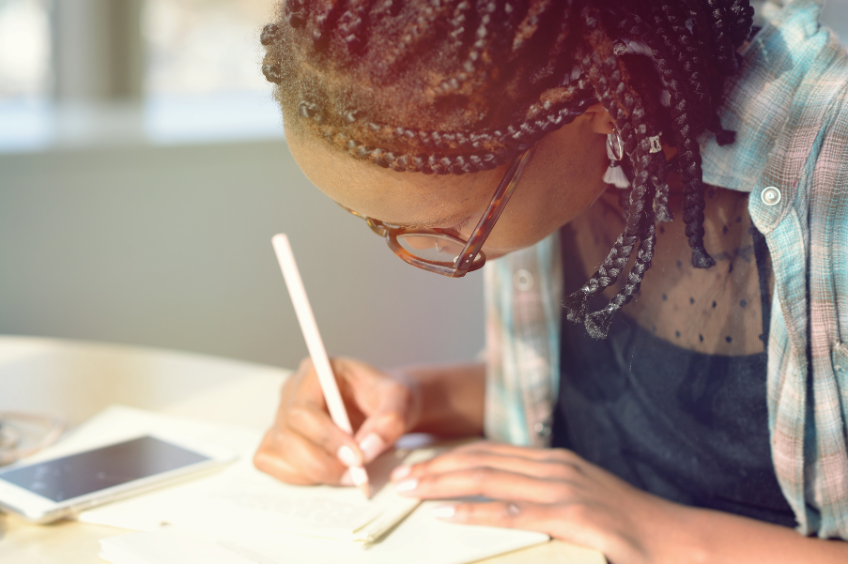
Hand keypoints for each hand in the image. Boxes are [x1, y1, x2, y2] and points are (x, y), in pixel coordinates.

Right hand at [254, 357, 419, 485]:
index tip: (356, 458)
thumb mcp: (400, 400)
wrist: (384, 408)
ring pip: (279, 451)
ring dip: (314, 471)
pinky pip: (273, 463)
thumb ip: (389, 420)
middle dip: (322, 462)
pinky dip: (300, 476)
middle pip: (288, 433)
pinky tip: (329, 471)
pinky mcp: (279, 438)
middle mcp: (293, 390)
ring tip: (349, 472)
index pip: (303, 409)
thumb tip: (366, 450)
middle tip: (356, 474)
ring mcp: (281, 415)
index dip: (326, 438)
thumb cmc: (388, 398)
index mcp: (316, 372)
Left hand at [390, 441, 685, 563]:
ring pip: (489, 479)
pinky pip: (514, 513)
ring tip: (408, 490)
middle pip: (479, 460)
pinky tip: (447, 515)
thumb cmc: (625, 525)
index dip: (446, 456)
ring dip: (442, 483)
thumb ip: (540, 496)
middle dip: (434, 467)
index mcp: (551, 461)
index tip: (414, 464)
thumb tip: (499, 504)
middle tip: (397, 477)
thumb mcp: (578, 500)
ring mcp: (564, 489)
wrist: (677, 540)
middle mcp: (554, 467)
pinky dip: (476, 513)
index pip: (487, 451)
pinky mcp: (574, 516)